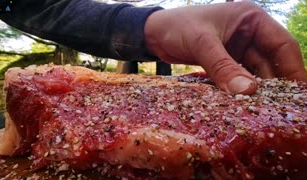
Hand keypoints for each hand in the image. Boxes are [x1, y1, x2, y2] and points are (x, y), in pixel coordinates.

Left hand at [144, 1, 306, 93]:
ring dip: (257, 90)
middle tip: (280, 109)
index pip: (282, 44)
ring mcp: (237, 49)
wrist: (154, 34)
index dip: (293, 69)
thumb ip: (223, 66)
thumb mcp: (202, 43)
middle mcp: (249, 33)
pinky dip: (241, 89)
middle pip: (271, 62)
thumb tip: (247, 91)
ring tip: (264, 111)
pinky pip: (239, 77)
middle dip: (275, 85)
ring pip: (255, 72)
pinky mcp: (225, 61)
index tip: (298, 94)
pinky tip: (244, 104)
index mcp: (251, 19)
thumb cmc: (177, 27)